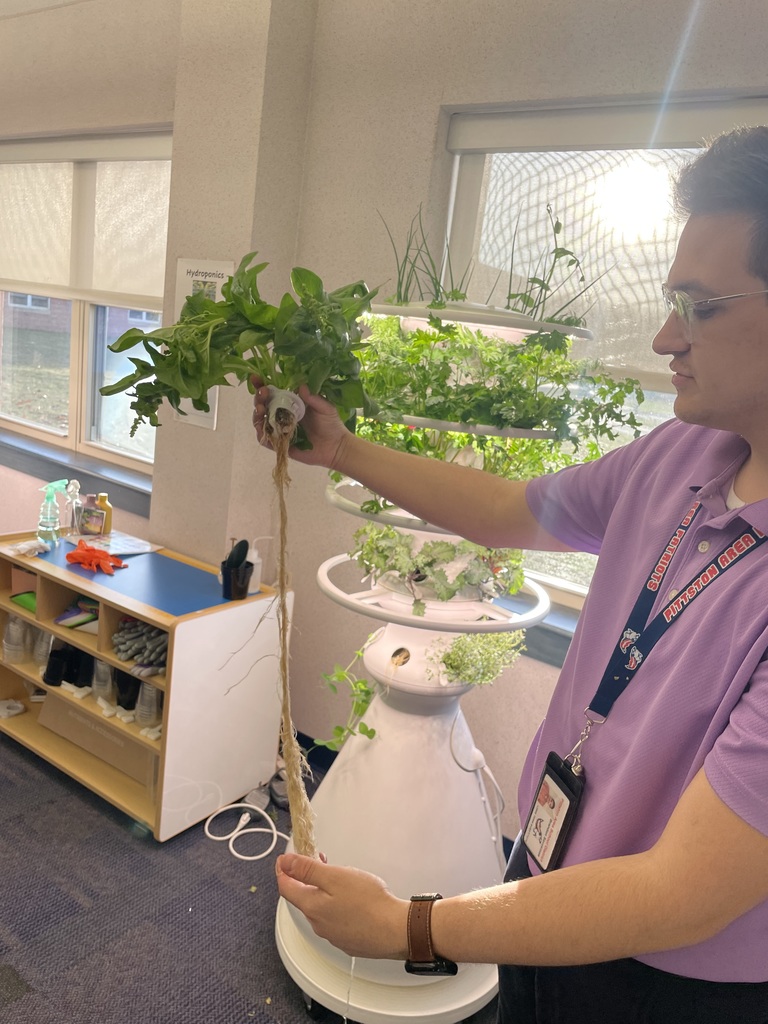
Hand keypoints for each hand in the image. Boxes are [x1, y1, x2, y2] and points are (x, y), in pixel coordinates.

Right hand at [251, 378, 350, 468]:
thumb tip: (301, 386)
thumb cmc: (331, 425)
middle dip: (259, 398)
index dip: (262, 385)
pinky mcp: (280, 444)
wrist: (336, 447)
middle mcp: (282, 415)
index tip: (256, 377)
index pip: (273, 393)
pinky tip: (262, 428)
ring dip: (257, 414)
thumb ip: (314, 398)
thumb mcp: (326, 408)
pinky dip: (261, 434)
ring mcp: (280, 430)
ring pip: (261, 421)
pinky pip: (266, 440)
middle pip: (263, 405)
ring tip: (261, 409)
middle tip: (263, 394)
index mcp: (290, 403)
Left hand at [275, 853, 409, 958]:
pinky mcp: (348, 940)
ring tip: (341, 877)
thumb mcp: (335, 877)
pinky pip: (336, 919)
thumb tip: (285, 863)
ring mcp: (333, 934)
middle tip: (318, 860)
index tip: (284, 859)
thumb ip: (308, 870)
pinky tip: (354, 899)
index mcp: (312, 907)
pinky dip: (337, 905)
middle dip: (306, 878)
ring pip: (321, 909)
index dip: (283, 870)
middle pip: (303, 898)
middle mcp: (318, 924)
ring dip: (324, 892)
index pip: (286, 888)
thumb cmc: (368, 903)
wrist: (395, 930)